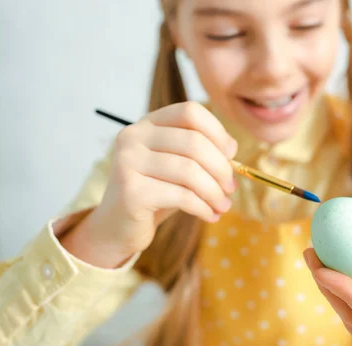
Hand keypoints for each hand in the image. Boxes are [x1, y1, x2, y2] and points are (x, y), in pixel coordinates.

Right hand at [63, 102, 237, 267]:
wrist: (119, 227)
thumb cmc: (156, 193)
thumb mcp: (178, 167)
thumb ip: (200, 153)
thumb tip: (231, 151)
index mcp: (147, 124)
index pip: (190, 112)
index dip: (218, 132)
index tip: (231, 155)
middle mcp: (133, 137)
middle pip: (194, 142)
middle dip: (221, 168)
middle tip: (231, 188)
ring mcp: (128, 163)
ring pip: (189, 171)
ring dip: (214, 192)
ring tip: (223, 205)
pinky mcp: (131, 191)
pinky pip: (181, 196)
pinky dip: (203, 207)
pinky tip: (210, 215)